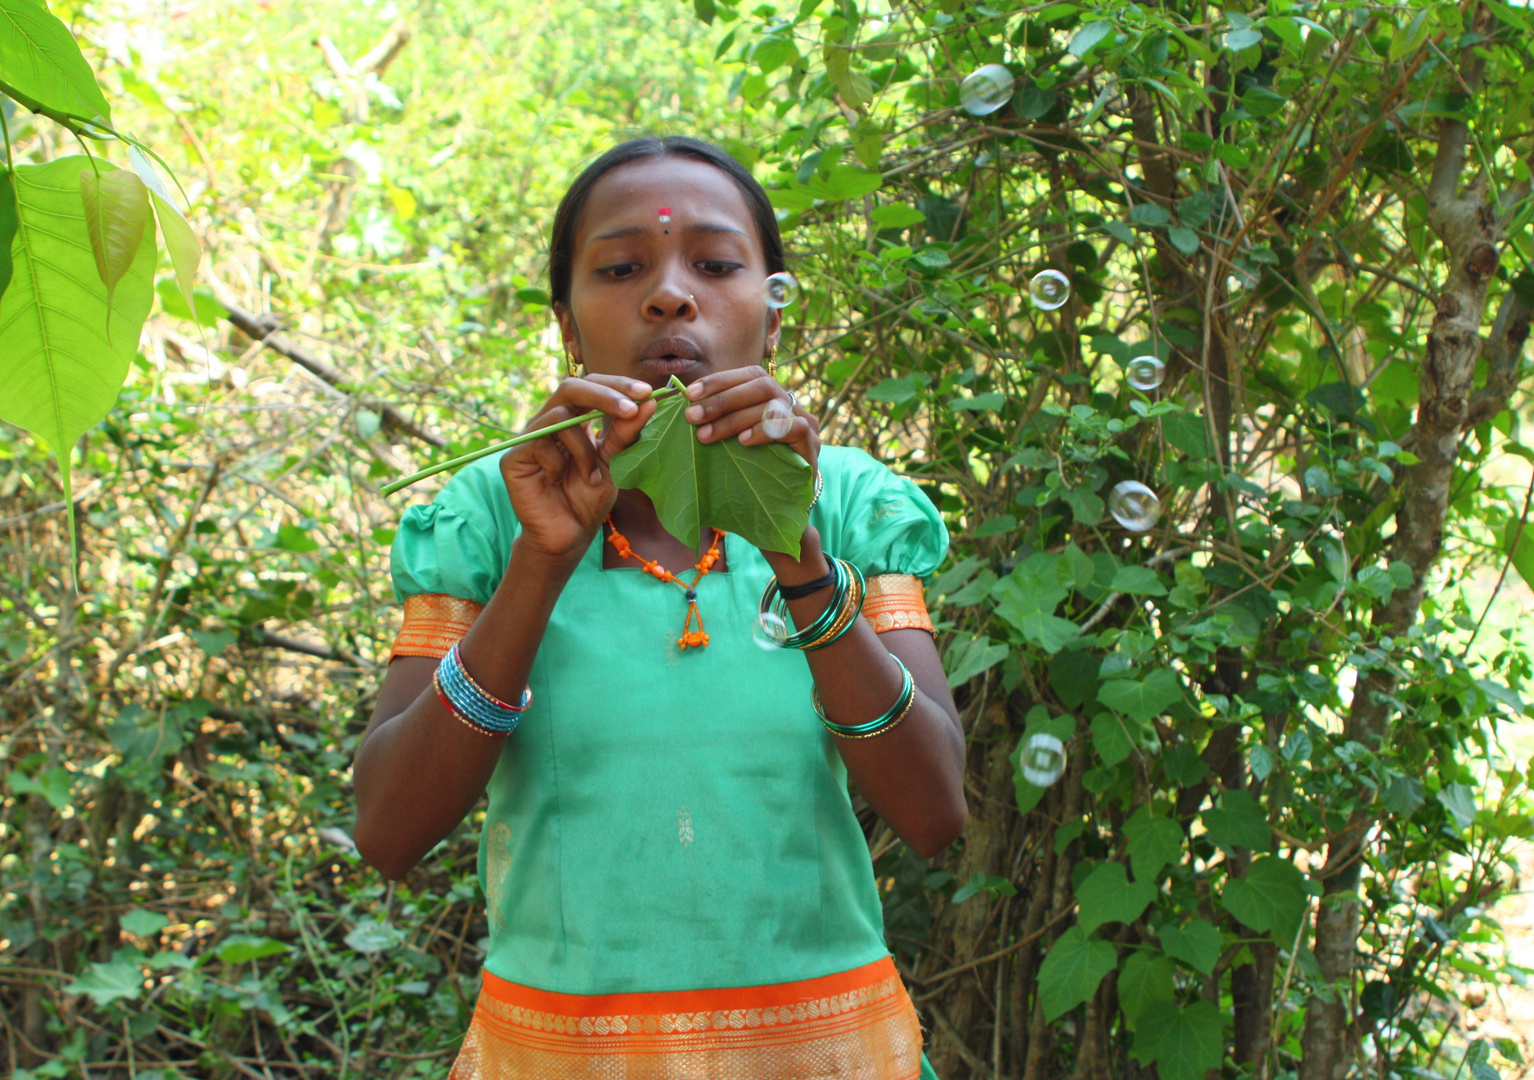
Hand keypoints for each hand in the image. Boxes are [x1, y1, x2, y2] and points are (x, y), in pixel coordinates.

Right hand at [499, 375, 656, 562]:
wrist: (569, 535)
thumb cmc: (590, 497)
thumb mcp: (614, 462)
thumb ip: (626, 433)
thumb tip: (650, 402)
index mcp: (573, 418)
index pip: (591, 385)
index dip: (617, 384)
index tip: (647, 392)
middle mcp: (549, 421)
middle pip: (571, 387)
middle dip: (605, 396)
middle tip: (632, 408)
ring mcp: (529, 437)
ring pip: (560, 417)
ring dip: (584, 448)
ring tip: (592, 477)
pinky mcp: (513, 457)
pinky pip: (540, 444)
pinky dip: (559, 464)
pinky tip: (559, 482)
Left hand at [682, 365, 820, 473]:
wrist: (784, 506)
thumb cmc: (755, 471)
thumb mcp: (735, 439)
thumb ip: (720, 420)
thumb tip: (687, 405)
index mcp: (774, 398)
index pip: (751, 375)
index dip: (721, 380)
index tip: (690, 394)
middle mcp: (792, 406)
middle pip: (762, 385)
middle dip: (722, 400)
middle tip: (693, 416)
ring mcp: (806, 423)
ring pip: (773, 405)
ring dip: (734, 418)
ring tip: (706, 435)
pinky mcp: (812, 445)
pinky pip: (793, 427)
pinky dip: (764, 431)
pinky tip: (743, 442)